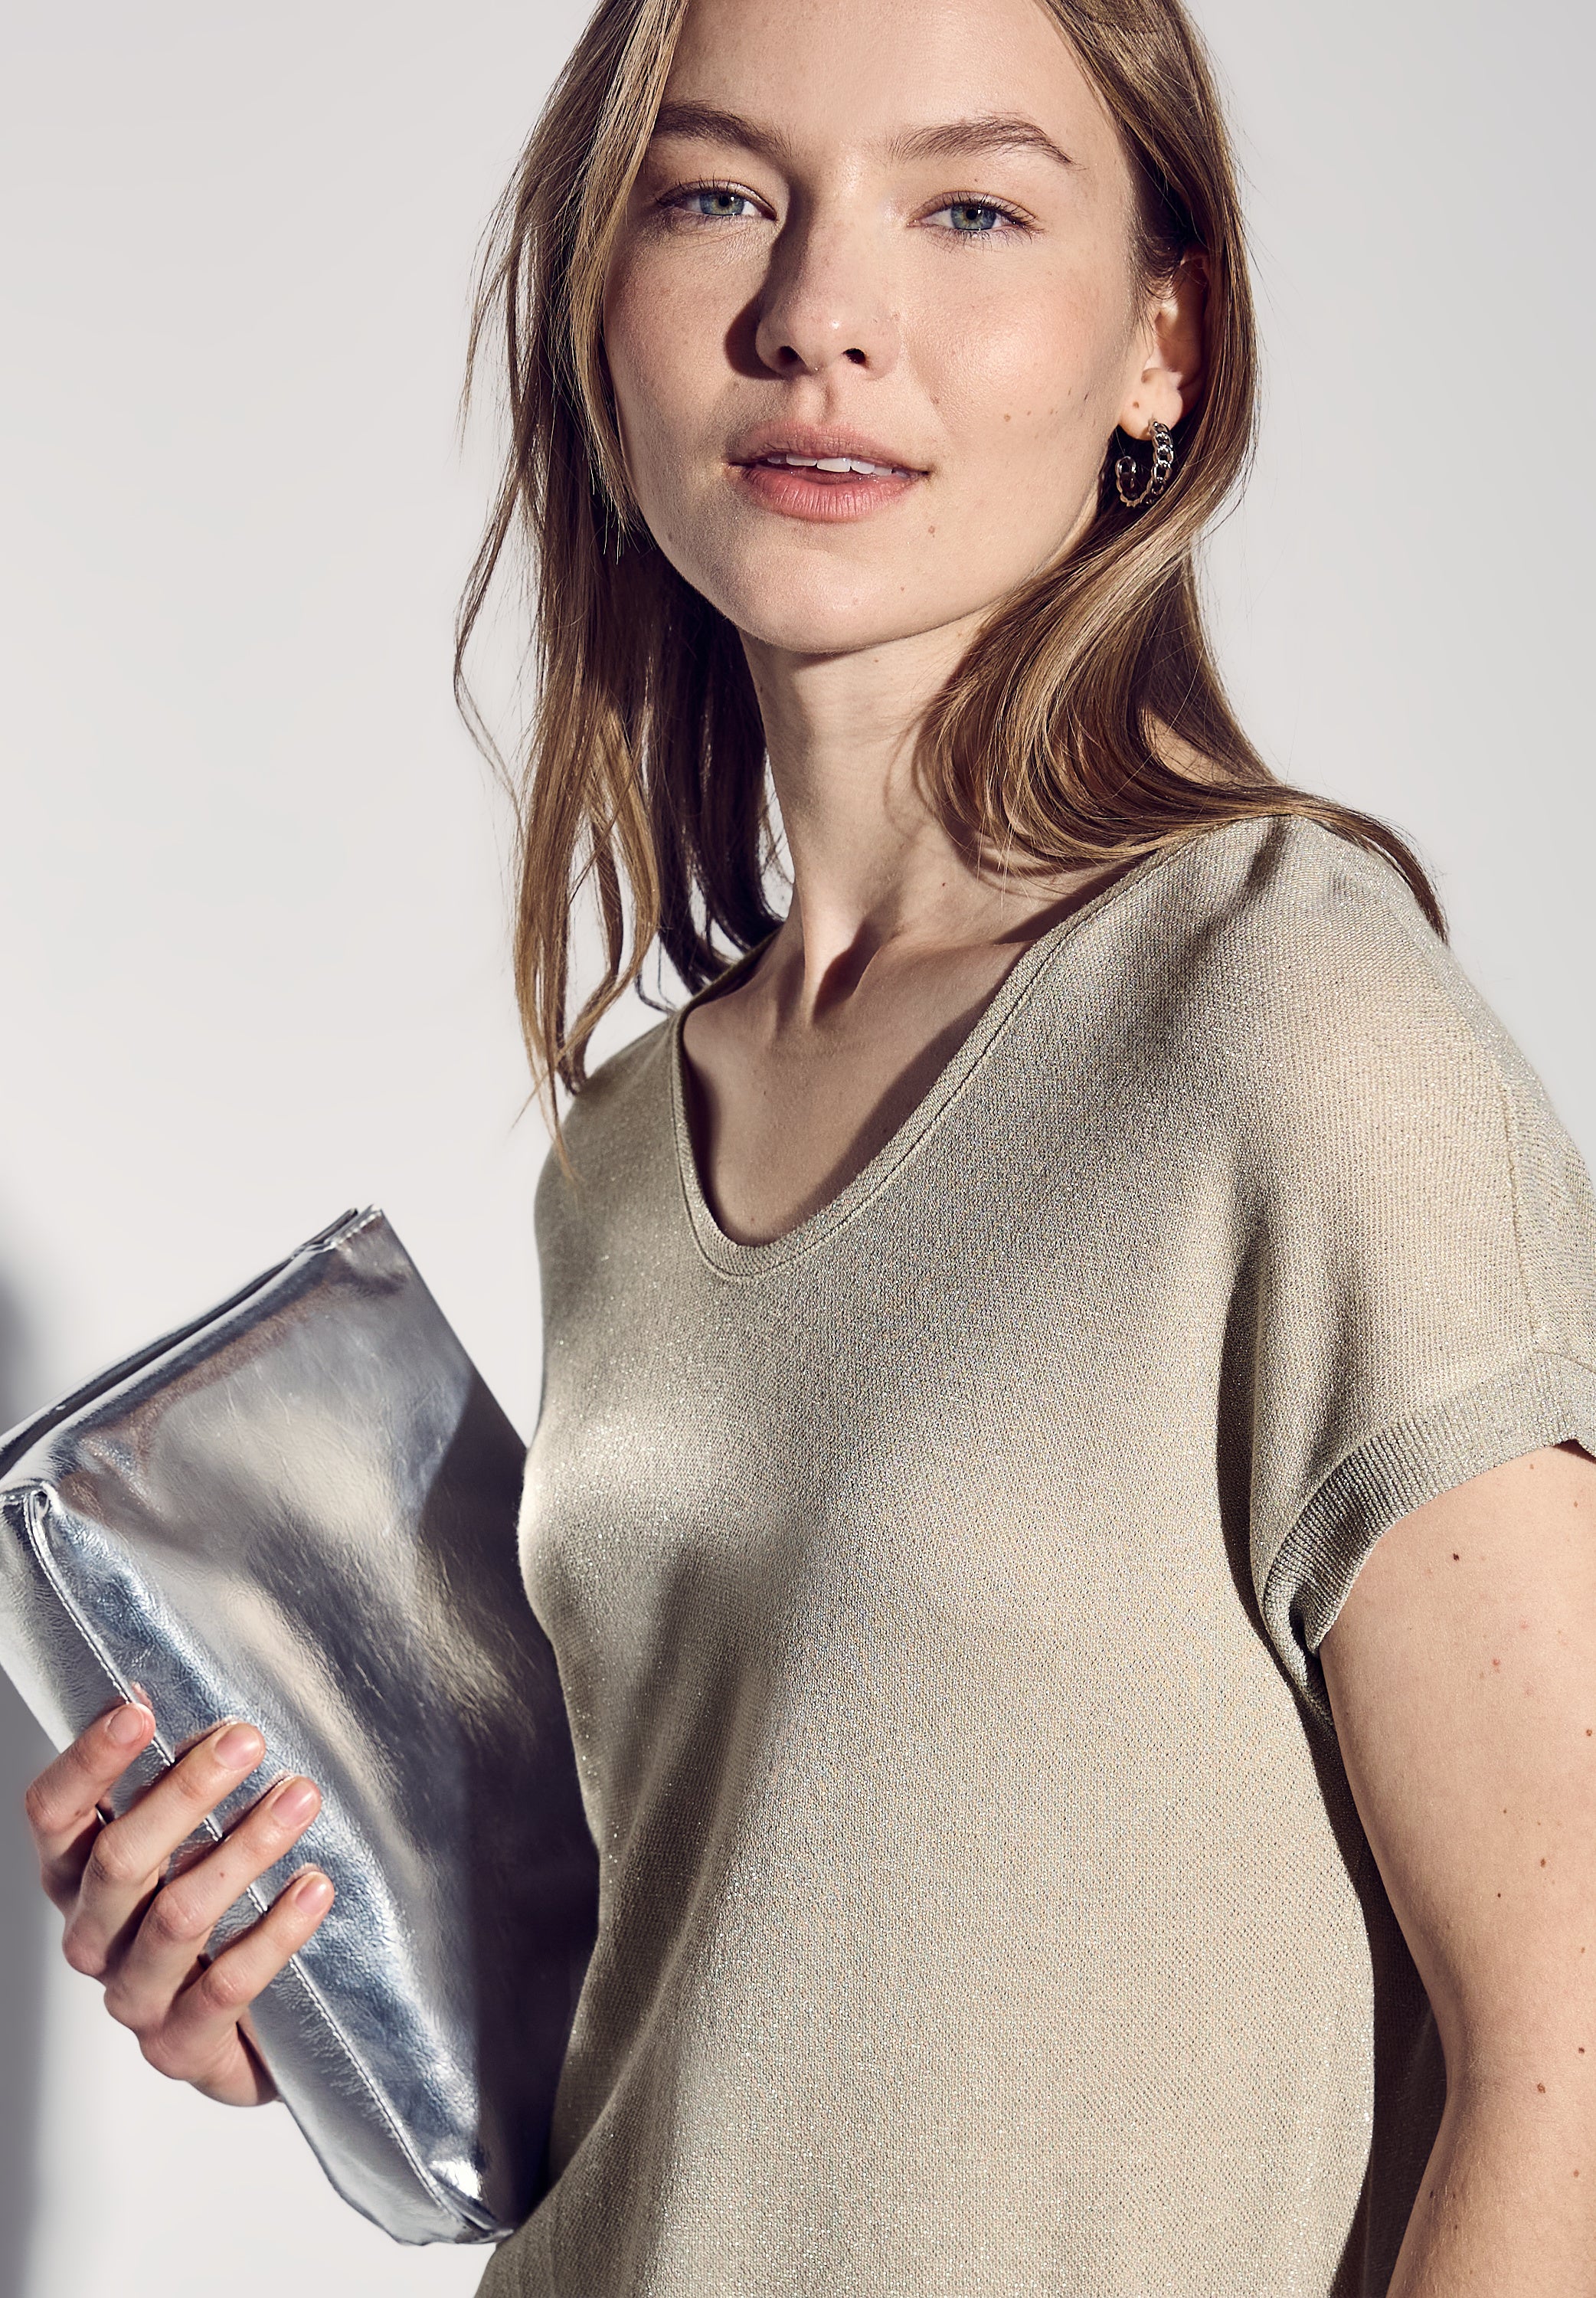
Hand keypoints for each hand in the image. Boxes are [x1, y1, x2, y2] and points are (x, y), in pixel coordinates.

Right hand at [24, 1696, 334, 2105]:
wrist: (253, 2036)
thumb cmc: (217, 1912)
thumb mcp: (188, 1841)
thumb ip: (180, 1781)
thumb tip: (188, 1690)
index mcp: (76, 1878)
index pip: (55, 1815)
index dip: (88, 1761)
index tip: (138, 1710)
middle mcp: (92, 1938)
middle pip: (120, 1859)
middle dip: (187, 1792)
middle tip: (247, 1741)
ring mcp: (133, 1998)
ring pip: (177, 1916)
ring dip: (245, 1850)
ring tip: (300, 1800)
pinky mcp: (180, 2049)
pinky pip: (226, 1986)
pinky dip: (275, 1932)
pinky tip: (314, 1887)